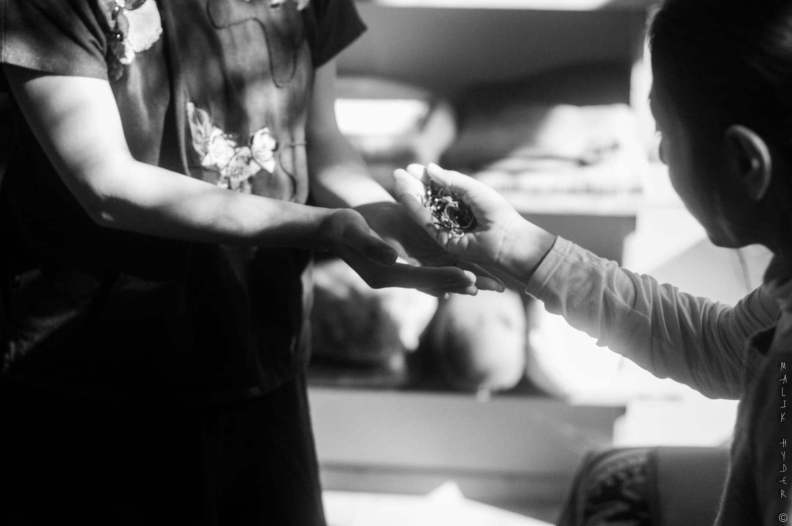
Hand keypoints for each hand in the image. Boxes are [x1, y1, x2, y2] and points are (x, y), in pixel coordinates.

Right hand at [317, 208, 478, 296]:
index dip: (447, 277)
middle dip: (466, 283)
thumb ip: (371, 245)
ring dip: (466, 279)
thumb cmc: (342, 225)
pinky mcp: (407, 261)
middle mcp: (398, 276)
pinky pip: (435, 268)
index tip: (471, 279)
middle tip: (496, 287)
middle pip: (438, 282)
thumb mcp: (353, 230)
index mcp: (386, 273)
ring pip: (440, 277)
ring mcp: (404, 270)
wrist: (334, 228)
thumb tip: (392, 257)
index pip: (423, 277)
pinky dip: (454, 270)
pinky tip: (474, 272)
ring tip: (494, 283)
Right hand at [393, 164, 555, 286]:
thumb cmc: (499, 214)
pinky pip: (426, 223)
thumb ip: (452, 180)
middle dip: (413, 186)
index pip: (439, 189)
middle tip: (397, 172)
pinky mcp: (443, 241)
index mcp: (463, 203)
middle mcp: (452, 217)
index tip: (411, 167)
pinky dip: (414, 209)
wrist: (510, 241)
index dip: (425, 178)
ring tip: (396, 179)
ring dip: (410, 195)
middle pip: (428, 199)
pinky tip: (404, 195)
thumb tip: (430, 168)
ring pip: (424, 210)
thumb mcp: (475, 190)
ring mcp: (447, 229)